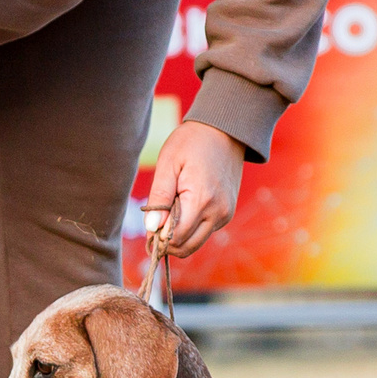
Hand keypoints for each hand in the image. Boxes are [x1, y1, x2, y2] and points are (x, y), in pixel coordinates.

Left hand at [144, 120, 244, 258]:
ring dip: (180, 234)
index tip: (148, 224)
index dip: (158, 237)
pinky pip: (205, 231)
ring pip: (196, 242)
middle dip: (167, 240)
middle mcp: (218, 213)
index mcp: (202, 200)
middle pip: (186, 247)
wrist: (225, 130)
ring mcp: (225, 214)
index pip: (176, 238)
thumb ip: (159, 197)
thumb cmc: (191, 143)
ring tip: (171, 208)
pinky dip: (191, 226)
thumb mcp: (168, 164)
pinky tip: (185, 205)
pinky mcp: (227, 213)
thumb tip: (151, 227)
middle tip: (156, 221)